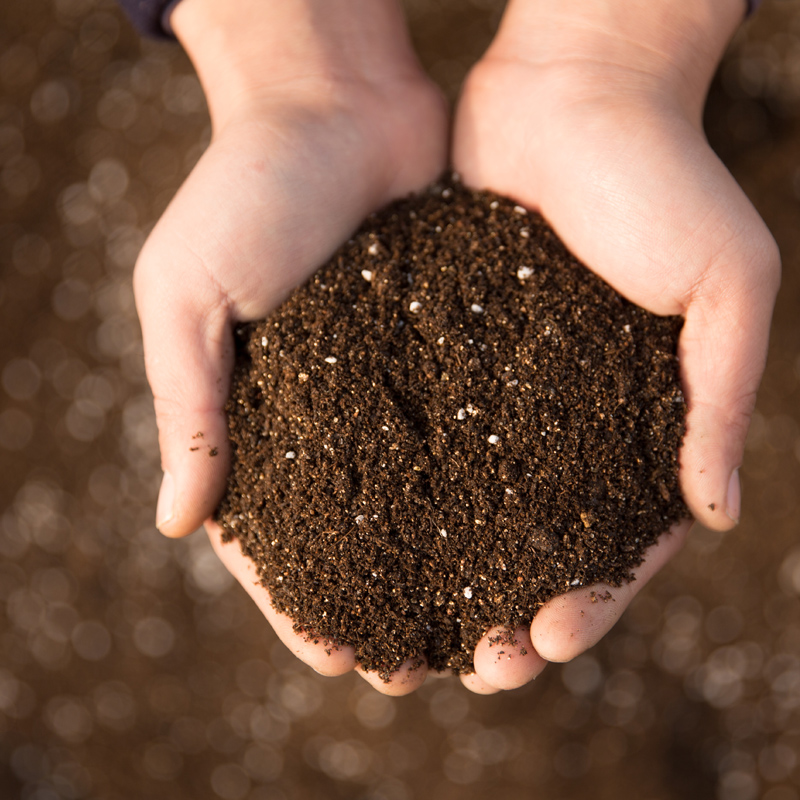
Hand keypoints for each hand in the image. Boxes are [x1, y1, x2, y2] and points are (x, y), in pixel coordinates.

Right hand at [134, 0, 446, 693]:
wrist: (336, 101)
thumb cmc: (245, 189)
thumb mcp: (187, 295)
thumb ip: (189, 405)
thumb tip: (178, 524)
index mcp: (257, 410)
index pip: (272, 532)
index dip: (298, 602)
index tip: (335, 658)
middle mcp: (331, 410)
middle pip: (358, 532)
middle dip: (384, 604)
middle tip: (418, 671)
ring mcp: (397, 383)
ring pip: (426, 496)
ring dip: (449, 568)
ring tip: (484, 629)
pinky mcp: (457, 347)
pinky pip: (478, 427)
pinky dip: (496, 485)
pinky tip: (524, 536)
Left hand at [452, 0, 779, 691]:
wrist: (573, 92)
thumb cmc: (665, 177)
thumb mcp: (725, 286)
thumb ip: (721, 398)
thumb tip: (715, 512)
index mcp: (639, 419)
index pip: (619, 538)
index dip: (589, 600)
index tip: (545, 643)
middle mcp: (566, 417)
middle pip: (535, 542)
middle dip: (505, 608)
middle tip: (472, 665)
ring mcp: (502, 390)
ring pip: (469, 505)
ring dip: (443, 573)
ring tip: (411, 628)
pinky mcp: (444, 350)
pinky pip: (418, 430)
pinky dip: (398, 488)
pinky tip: (367, 535)